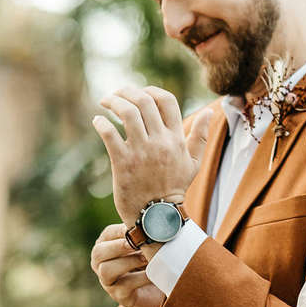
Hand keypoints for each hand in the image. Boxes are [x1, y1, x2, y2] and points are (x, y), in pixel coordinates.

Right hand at [90, 223, 165, 306]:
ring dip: (128, 262)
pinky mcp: (119, 295)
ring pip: (106, 270)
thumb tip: (155, 219)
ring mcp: (108, 281)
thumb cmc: (152, 259)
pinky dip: (140, 278)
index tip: (138, 227)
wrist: (160, 289)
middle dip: (118, 246)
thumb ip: (146, 233)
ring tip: (147, 258)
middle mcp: (101, 263)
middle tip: (138, 244)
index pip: (107, 234)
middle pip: (98, 252)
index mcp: (107, 245)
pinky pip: (124, 286)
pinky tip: (153, 273)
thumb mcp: (147, 244)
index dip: (121, 230)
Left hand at [92, 86, 212, 224]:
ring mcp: (141, 151)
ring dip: (113, 102)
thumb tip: (209, 111)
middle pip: (144, 101)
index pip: (167, 100)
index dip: (151, 90)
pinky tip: (96, 120)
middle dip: (126, 91)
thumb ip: (200, 136)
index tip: (139, 92)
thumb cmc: (174, 188)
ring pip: (127, 113)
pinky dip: (100, 123)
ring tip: (105, 102)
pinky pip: (109, 134)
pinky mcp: (123, 162)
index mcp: (176, 139)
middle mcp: (160, 141)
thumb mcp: (194, 162)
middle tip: (115, 94)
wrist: (158, 216)